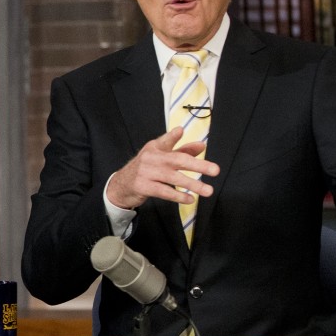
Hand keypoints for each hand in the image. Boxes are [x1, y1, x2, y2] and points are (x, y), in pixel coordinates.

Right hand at [106, 128, 220, 209]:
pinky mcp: (143, 186)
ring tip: (208, 190)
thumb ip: (182, 150)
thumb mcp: (160, 157)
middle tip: (215, 170)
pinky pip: (164, 191)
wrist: (121, 185)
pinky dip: (178, 196)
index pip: (168, 141)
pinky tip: (189, 199)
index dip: (175, 137)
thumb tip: (201, 145)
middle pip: (178, 160)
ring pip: (173, 178)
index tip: (190, 137)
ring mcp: (146, 172)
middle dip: (198, 165)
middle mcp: (151, 158)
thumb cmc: (146, 169)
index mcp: (155, 148)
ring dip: (192, 184)